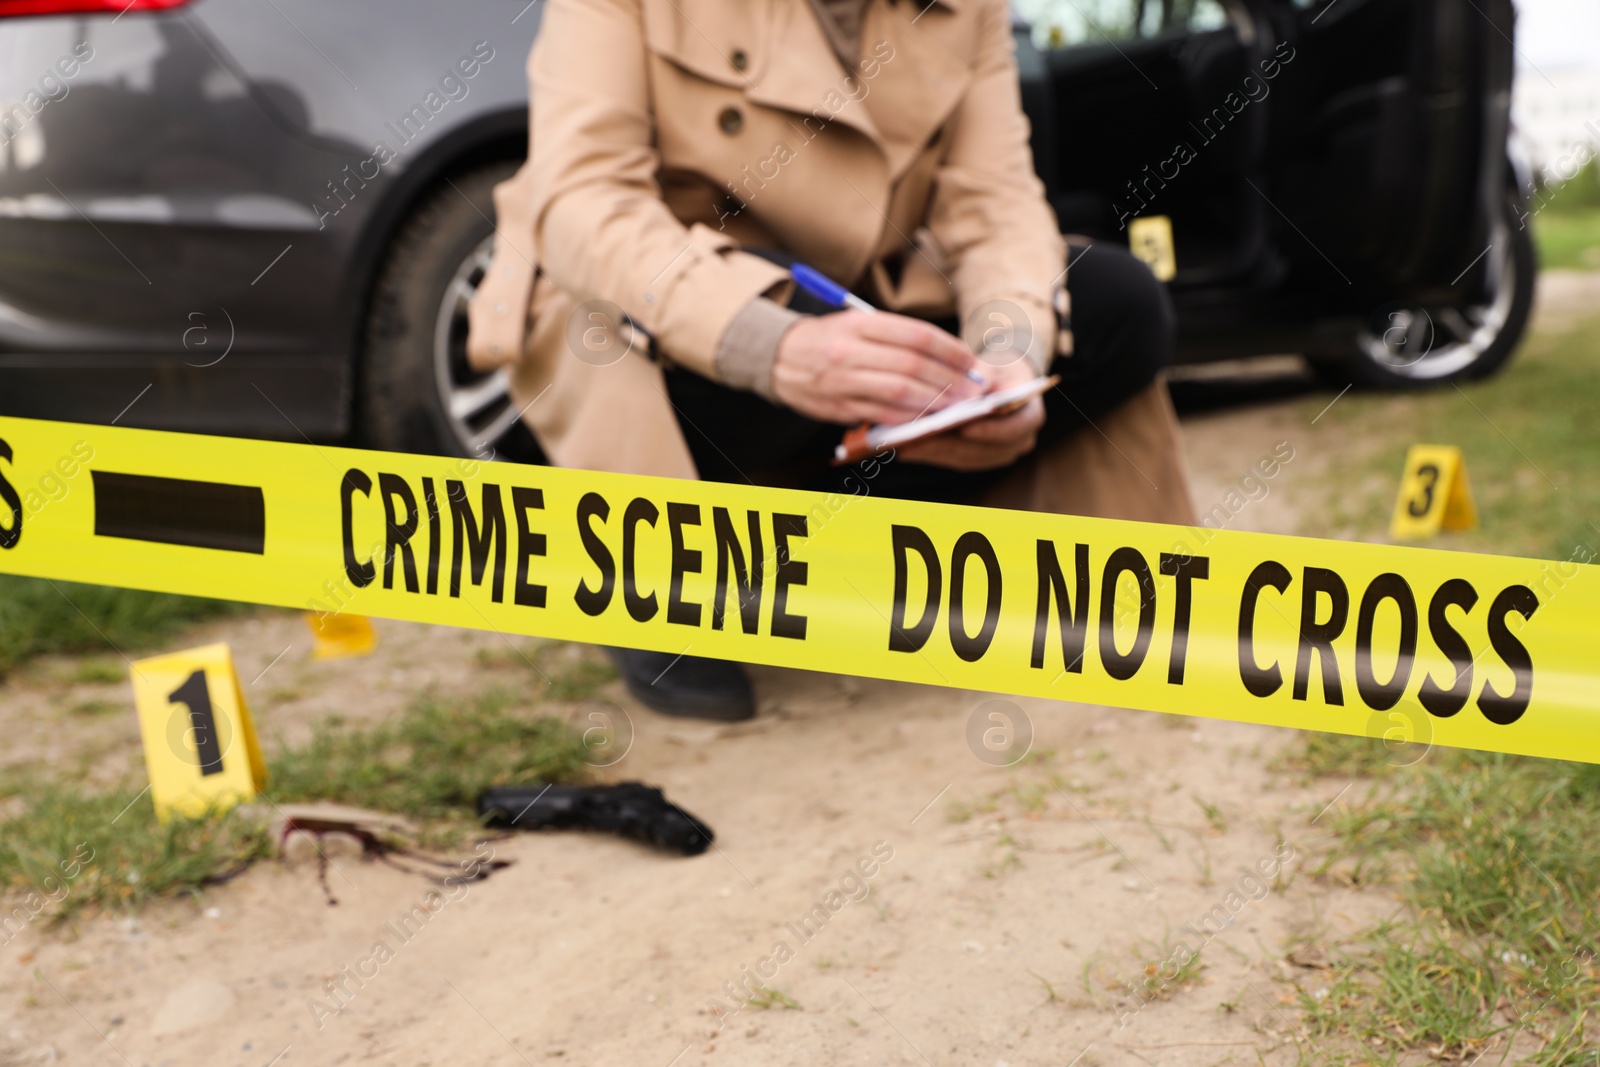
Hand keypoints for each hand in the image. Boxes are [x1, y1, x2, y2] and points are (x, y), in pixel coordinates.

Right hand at [770, 311, 984, 425]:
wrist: (779, 358)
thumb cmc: (829, 339)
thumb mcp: (857, 322)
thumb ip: (896, 337)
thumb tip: (946, 356)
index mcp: (860, 323)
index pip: (917, 335)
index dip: (951, 350)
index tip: (971, 362)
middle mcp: (850, 350)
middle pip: (912, 365)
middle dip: (949, 379)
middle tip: (973, 391)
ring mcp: (842, 380)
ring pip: (899, 392)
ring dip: (934, 402)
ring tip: (957, 407)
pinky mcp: (837, 405)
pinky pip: (880, 414)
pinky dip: (908, 418)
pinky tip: (927, 419)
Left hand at [896, 358, 1045, 470]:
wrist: (999, 381)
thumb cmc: (996, 369)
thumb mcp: (993, 364)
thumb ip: (982, 377)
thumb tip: (963, 390)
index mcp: (1030, 416)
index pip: (1014, 428)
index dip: (990, 430)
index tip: (965, 426)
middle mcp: (1019, 442)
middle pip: (982, 450)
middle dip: (948, 444)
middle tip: (918, 438)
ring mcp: (997, 454)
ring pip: (964, 458)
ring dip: (932, 452)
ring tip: (904, 443)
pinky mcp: (976, 459)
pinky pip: (952, 459)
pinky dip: (929, 453)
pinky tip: (905, 446)